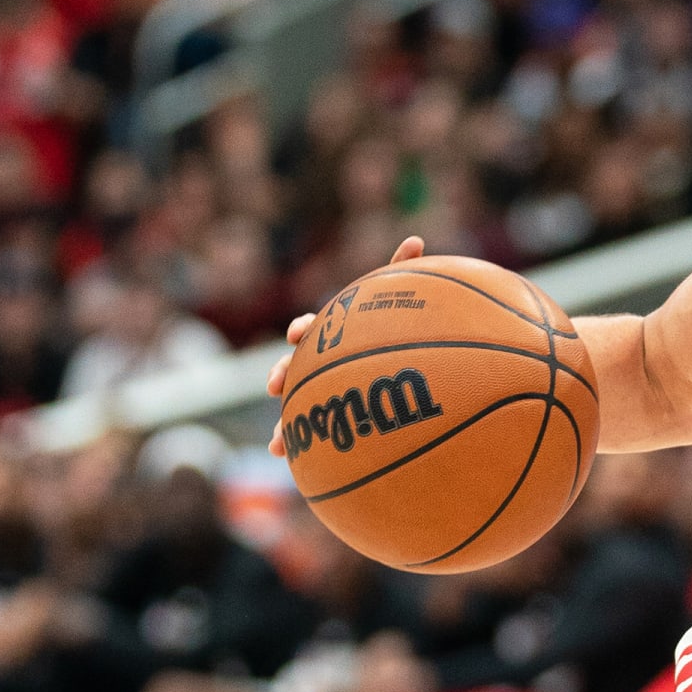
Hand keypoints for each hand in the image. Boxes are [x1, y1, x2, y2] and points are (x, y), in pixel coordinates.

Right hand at [267, 234, 424, 455]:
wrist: (406, 381)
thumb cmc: (401, 335)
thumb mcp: (404, 310)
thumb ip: (402, 275)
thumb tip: (415, 236)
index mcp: (337, 336)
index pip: (317, 328)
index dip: (305, 331)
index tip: (297, 336)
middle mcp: (323, 359)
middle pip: (296, 365)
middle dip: (283, 372)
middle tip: (276, 383)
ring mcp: (320, 388)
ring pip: (296, 401)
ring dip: (282, 418)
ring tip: (278, 436)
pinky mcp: (323, 416)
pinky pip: (303, 431)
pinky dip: (286, 440)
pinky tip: (278, 455)